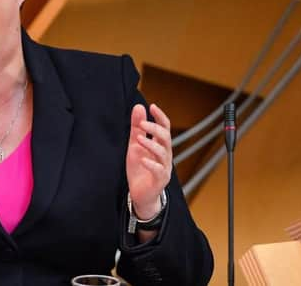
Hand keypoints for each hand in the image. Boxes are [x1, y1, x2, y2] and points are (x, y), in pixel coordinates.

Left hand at [126, 103, 171, 218]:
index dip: (160, 117)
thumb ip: (137, 127)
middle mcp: (164, 155)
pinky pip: (158, 171)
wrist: (140, 194)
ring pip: (163, 153)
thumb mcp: (135, 145)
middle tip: (143, 123)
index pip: (165, 127)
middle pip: (166, 138)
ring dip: (151, 144)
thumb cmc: (140, 168)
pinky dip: (151, 164)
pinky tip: (143, 159)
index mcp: (160, 146)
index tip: (152, 106)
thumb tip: (139, 106)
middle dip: (155, 129)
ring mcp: (163, 168)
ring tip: (139, 139)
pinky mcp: (159, 180)